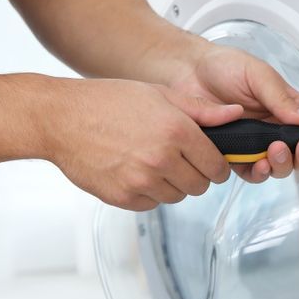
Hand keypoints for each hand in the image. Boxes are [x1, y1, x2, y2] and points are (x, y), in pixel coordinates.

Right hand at [44, 77, 241, 209]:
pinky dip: (148, 193)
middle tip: (179, 160)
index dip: (217, 165)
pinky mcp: (123, 197)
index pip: (217, 167)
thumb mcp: (159, 94)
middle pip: (200, 186)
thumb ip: (201, 110)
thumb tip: (236, 114)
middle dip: (196, 175)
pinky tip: (134, 170)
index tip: (209, 161)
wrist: (61, 119)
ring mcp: (141, 181)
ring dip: (172, 184)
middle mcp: (162, 159)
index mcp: (177, 131)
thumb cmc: (109, 101)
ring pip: (177, 197)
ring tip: (153, 161)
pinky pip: (151, 204)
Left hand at [168, 42, 298, 182]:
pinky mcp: (235, 156)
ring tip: (273, 151)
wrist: (186, 74)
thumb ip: (282, 99)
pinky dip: (258, 173)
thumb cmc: (222, 67)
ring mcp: (256, 145)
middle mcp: (275, 129)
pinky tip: (256, 164)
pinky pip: (252, 173)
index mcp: (288, 108)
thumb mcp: (258, 75)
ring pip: (280, 167)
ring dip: (282, 164)